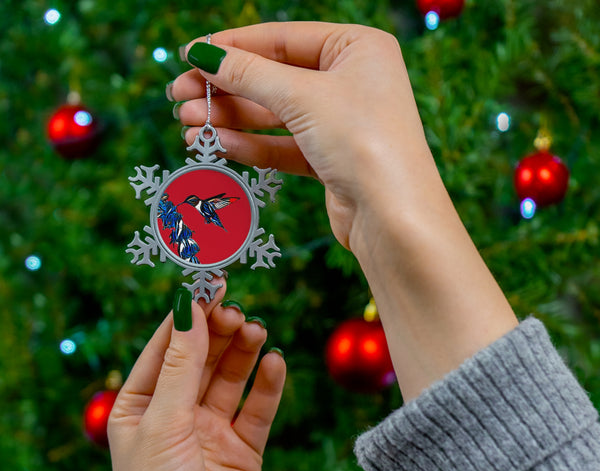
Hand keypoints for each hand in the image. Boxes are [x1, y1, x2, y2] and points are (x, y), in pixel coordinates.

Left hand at [108, 285, 285, 470]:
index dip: (188, 314)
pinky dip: (268, 385)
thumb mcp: (163, 422)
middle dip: (219, 332)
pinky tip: (276, 364)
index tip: (210, 283)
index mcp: (141, 406)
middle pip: (202, 357)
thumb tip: (189, 306)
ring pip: (231, 377)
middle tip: (237, 312)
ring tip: (257, 331)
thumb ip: (181, 364)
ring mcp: (210, 431)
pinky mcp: (243, 449)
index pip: (166, 346)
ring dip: (244, 352)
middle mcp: (176, 414)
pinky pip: (258, 408)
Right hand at [170, 22, 438, 250]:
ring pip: (275, 116)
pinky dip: (252, 146)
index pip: (281, 39)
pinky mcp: (331, 160)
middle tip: (179, 98)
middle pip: (274, 78)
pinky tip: (219, 146)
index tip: (189, 55)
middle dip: (225, 89)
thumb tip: (203, 54)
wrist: (393, 218)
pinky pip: (284, 146)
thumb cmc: (362, 141)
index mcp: (356, 48)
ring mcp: (341, 123)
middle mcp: (351, 82)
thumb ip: (249, 74)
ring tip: (188, 126)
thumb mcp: (302, 96)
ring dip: (231, 120)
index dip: (232, 47)